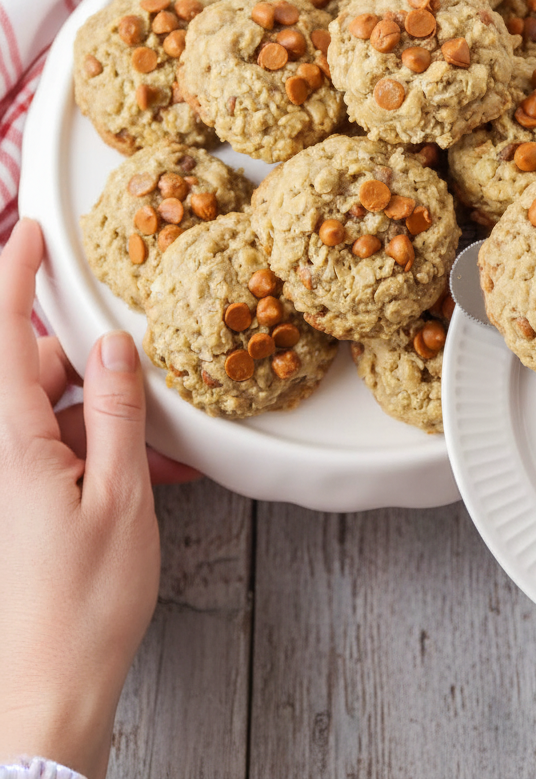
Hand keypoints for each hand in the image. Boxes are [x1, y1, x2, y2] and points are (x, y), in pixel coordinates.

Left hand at [0, 220, 159, 778]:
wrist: (46, 692)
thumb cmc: (82, 606)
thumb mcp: (120, 499)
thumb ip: (119, 413)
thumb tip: (118, 347)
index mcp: (11, 444)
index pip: (2, 336)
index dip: (13, 274)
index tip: (33, 231)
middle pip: (27, 369)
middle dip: (76, 356)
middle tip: (130, 370)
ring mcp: (5, 481)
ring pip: (41, 407)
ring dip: (86, 405)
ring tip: (133, 440)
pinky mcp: (15, 503)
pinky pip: (46, 443)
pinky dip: (83, 439)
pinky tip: (121, 467)